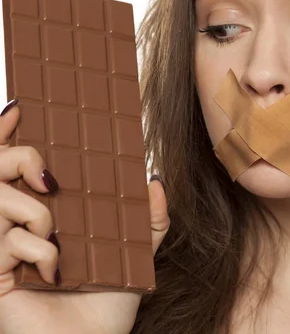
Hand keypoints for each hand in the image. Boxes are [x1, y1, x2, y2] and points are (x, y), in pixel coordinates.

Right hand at [0, 100, 169, 333]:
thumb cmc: (109, 302)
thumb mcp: (137, 252)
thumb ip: (150, 218)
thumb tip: (155, 178)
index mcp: (45, 212)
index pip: (15, 164)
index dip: (8, 131)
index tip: (22, 107)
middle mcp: (17, 224)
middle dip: (17, 157)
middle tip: (49, 175)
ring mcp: (1, 248)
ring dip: (37, 211)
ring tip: (58, 234)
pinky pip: (7, 241)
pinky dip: (38, 251)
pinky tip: (54, 273)